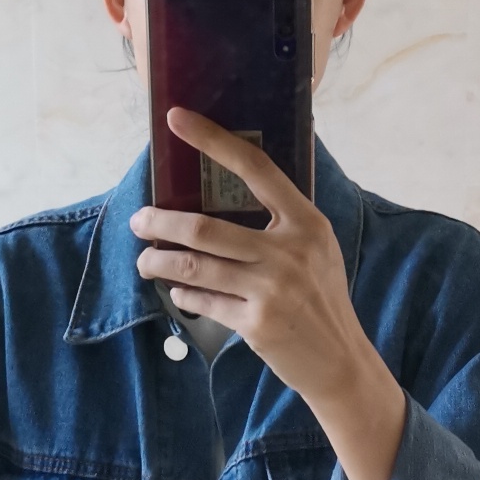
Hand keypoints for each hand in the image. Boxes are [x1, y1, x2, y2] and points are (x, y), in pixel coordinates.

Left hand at [131, 108, 405, 479]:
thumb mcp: (316, 250)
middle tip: (139, 221)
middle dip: (160, 223)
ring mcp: (272, 288)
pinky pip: (203, 300)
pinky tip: (177, 290)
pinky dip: (183, 293)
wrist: (340, 360)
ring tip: (145, 260)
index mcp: (306, 222)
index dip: (213, 140)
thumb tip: (225, 199)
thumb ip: (281, 224)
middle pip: (204, 226)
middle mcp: (289, 251)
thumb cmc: (322, 300)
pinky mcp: (256, 323)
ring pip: (193, 266)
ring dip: (158, 262)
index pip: (255, 168)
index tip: (177, 119)